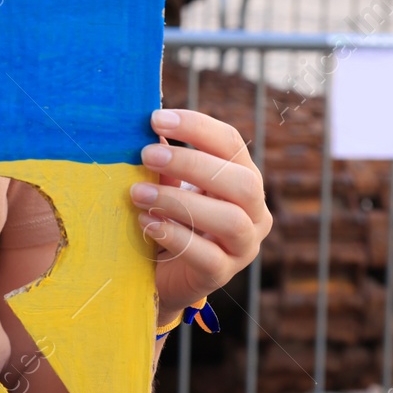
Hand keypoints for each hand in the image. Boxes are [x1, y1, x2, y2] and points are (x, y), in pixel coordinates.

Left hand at [129, 108, 270, 328]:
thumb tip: (146, 128)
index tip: (155, 119)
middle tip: (146, 154)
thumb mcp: (168, 184)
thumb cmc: (168, 218)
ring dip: (179, 201)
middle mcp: (254, 211)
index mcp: (242, 178)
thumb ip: (163, 160)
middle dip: (192, 164)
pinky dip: (174, 236)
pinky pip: (208, 256)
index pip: (231, 143)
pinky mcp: (223, 274)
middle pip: (242, 181)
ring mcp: (244, 246)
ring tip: (138, 193)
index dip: (196, 126)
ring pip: (230, 220)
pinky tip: (146, 224)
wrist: (161, 273)